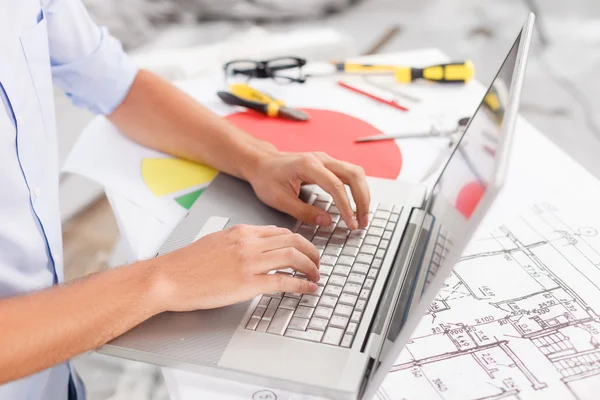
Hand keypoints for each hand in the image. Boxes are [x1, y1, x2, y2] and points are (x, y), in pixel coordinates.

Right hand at [151, 225, 319, 310]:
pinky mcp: (248, 283)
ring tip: (316, 276)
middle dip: (311, 252)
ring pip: (293, 257)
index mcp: (241, 231)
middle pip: (293, 241)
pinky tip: (307, 289)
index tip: (305, 251)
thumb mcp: (216, 242)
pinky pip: (284, 281)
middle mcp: (248, 243)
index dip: (298, 242)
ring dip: (310, 267)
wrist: (169, 277)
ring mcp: (249, 262)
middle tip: (317, 263)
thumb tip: (258, 250)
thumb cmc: (187, 264)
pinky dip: (301, 284)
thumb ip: (239, 243)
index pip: (280, 232)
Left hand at [247, 152, 369, 229]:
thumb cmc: (267, 179)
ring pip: (356, 173)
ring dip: (363, 194)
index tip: (351, 223)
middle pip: (354, 175)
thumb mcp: (280, 200)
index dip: (346, 207)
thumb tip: (327, 221)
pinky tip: (357, 205)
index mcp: (308, 165)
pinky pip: (350, 174)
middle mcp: (321, 159)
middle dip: (362, 200)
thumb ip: (304, 212)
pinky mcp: (328, 164)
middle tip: (363, 222)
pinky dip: (357, 190)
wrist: (262, 163)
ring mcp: (326, 160)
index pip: (336, 186)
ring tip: (362, 216)